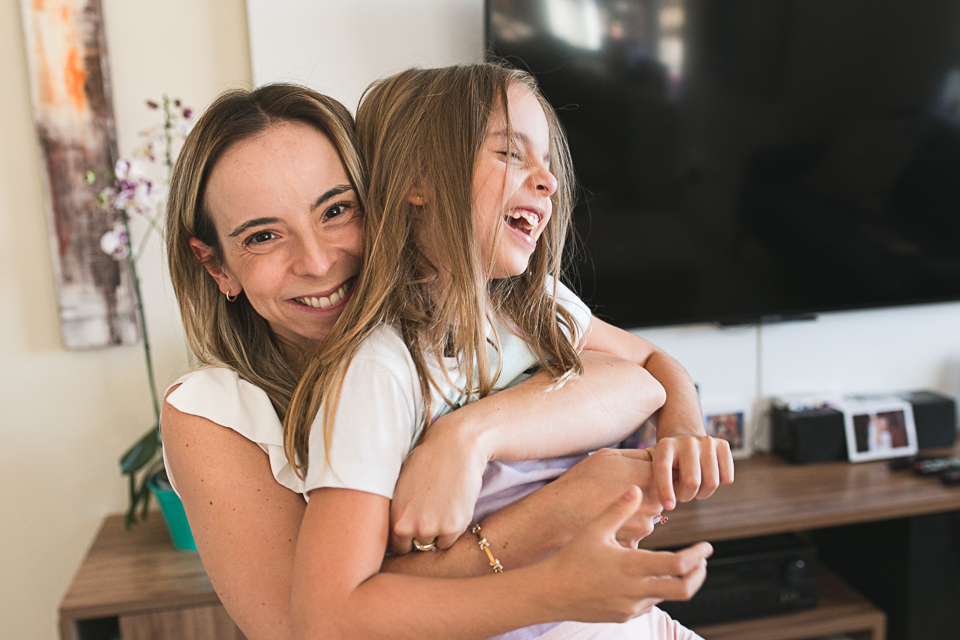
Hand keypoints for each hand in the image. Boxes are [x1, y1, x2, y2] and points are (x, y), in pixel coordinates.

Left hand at [389, 414, 486, 553]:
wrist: (456, 446)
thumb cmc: (426, 461)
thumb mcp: (400, 486)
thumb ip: (397, 511)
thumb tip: (392, 532)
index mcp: (393, 517)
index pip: (396, 546)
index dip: (405, 537)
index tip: (413, 526)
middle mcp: (410, 527)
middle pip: (415, 548)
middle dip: (421, 536)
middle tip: (429, 514)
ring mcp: (433, 528)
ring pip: (434, 544)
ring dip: (437, 533)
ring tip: (441, 507)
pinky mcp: (454, 526)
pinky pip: (450, 540)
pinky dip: (452, 529)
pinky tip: (452, 506)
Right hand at [542, 486, 711, 622]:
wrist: (551, 592)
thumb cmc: (572, 557)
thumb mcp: (594, 530)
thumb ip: (618, 510)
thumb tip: (635, 489)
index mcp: (631, 566)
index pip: (678, 565)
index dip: (698, 556)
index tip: (707, 547)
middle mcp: (635, 590)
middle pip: (684, 589)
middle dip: (699, 575)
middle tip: (704, 561)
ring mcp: (630, 607)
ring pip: (667, 596)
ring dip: (678, 582)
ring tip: (680, 566)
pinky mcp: (624, 616)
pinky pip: (649, 604)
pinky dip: (657, 590)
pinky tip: (650, 577)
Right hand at [547, 448, 666, 547]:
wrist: (561, 515)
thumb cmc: (582, 480)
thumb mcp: (609, 456)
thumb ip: (639, 455)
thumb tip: (656, 458)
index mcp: (649, 477)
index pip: (667, 472)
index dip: (653, 471)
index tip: (637, 472)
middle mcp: (653, 502)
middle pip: (660, 494)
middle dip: (647, 491)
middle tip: (618, 488)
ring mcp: (646, 525)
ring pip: (649, 513)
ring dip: (637, 510)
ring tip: (609, 504)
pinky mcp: (636, 542)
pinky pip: (636, 529)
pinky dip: (626, 526)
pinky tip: (607, 518)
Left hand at [645, 436, 733, 510]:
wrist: (686, 436)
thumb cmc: (668, 460)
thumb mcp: (653, 465)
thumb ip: (649, 480)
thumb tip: (655, 502)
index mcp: (664, 446)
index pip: (663, 470)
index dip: (666, 491)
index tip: (668, 507)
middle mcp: (686, 441)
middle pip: (692, 482)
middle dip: (687, 496)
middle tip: (682, 495)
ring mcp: (707, 441)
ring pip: (712, 482)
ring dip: (703, 493)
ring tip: (694, 489)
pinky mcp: (724, 445)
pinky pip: (726, 478)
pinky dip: (719, 485)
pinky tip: (708, 477)